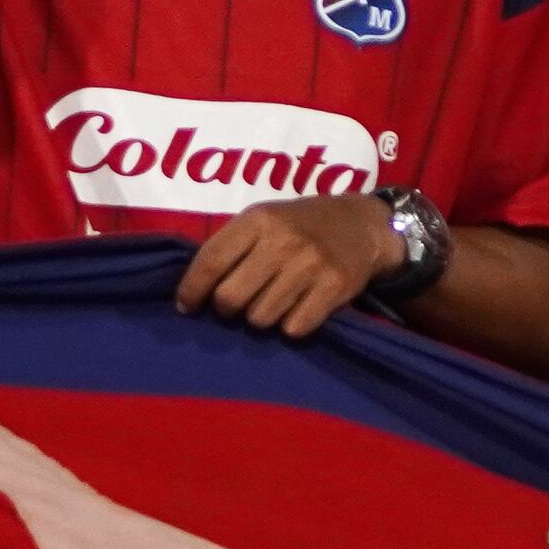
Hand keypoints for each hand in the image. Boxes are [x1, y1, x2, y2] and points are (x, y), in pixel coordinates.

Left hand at [176, 192, 395, 337]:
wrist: (361, 225)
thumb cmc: (298, 226)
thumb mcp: (262, 220)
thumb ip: (228, 248)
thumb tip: (188, 295)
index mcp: (259, 219)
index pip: (210, 262)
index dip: (191, 291)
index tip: (187, 306)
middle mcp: (284, 240)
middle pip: (230, 299)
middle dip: (227, 308)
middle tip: (238, 302)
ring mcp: (311, 264)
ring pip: (260, 319)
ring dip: (260, 317)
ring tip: (272, 301)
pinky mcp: (335, 288)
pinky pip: (293, 328)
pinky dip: (290, 325)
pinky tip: (298, 307)